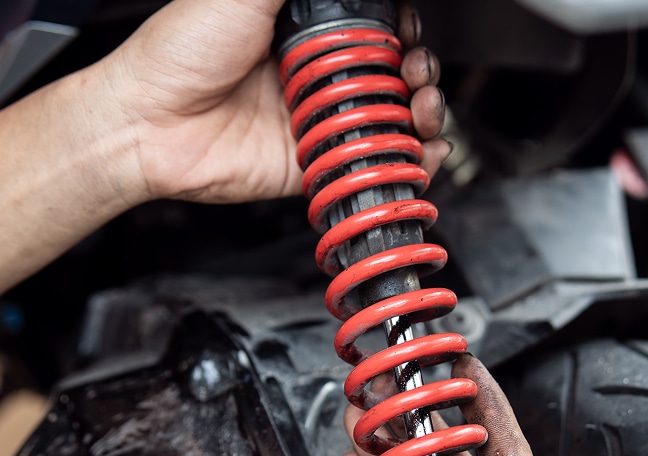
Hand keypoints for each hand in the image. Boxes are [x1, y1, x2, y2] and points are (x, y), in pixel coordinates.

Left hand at [0, 0, 448, 287]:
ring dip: (420, 114)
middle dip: (417, 71)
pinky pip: (366, 164)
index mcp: (304, 34)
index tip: (409, 27)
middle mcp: (315, 77)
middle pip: (389, 75)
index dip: (401, 29)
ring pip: (386, 120)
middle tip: (415, 71)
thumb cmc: (181, 52)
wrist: (151, 124)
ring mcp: (316, 122)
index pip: (372, 30)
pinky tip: (424, 151)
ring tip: (423, 107)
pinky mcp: (312, 163)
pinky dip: (404, 162)